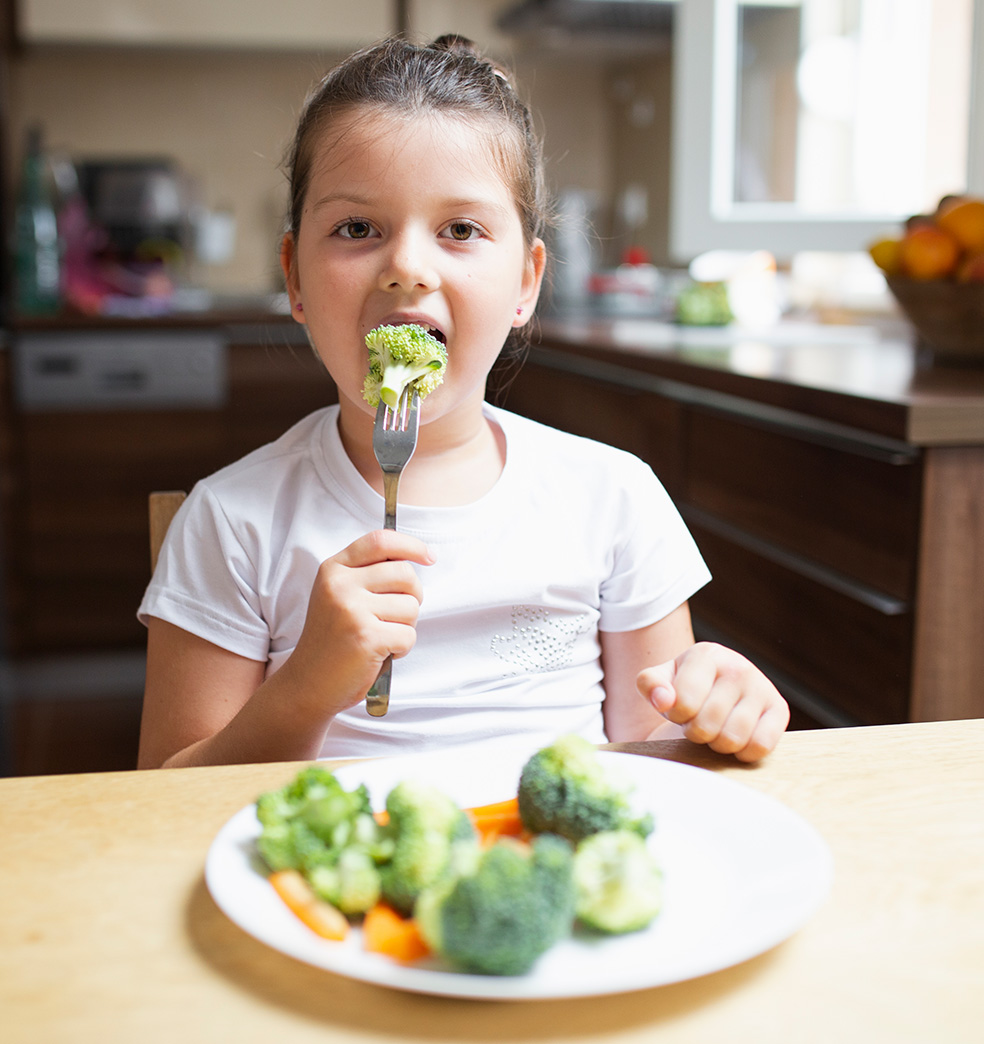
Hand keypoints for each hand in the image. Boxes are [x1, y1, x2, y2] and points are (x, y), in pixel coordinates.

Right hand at [283, 530, 433, 720]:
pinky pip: (408, 635)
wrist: (308, 683)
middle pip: (404, 574)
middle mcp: (340, 585)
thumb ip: (368, 574)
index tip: (429, 557)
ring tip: (380, 636)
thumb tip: (415, 559)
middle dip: (413, 596)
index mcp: (334, 569)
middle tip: (396, 615)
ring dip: (405, 626)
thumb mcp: (339, 595)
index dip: (411, 545)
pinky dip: (401, 648)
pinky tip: (380, 653)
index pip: (380, 541)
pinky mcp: (366, 637)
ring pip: (411, 606)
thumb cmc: (333, 640)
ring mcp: (352, 610)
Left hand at [637, 642, 788, 761]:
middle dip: (696, 731)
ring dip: (717, 743)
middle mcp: (738, 667)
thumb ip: (650, 685)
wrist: (719, 685)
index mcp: (706, 654)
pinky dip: (743, 752)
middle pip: (707, 725)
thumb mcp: (661, 679)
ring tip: (715, 728)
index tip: (680, 708)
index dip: (677, 715)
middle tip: (698, 721)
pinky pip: (760, 746)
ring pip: (733, 738)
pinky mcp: (779, 709)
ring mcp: (762, 687)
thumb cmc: (686, 685)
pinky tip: (736, 738)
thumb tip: (663, 700)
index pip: (684, 702)